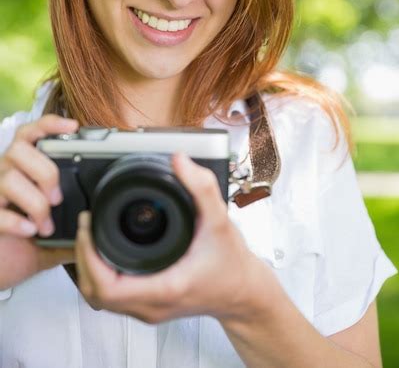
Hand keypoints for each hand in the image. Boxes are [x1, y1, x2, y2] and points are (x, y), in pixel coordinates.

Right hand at [0, 114, 78, 288]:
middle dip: (45, 172)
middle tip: (58, 198)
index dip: (49, 124)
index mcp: (22, 166)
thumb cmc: (27, 240)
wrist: (2, 266)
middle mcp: (4, 172)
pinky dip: (17, 221)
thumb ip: (76, 219)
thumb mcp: (57, 226)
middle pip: (19, 150)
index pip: (29, 133)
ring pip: (9, 179)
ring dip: (35, 203)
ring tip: (45, 224)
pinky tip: (29, 230)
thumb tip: (101, 219)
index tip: (72, 126)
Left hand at [75, 152, 262, 323]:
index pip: (107, 287)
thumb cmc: (232, 263)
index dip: (88, 256)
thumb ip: (202, 188)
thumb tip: (179, 161)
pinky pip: (114, 297)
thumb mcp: (220, 220)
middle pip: (96, 294)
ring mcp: (149, 309)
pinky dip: (102, 276)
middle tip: (86, 227)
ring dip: (89, 269)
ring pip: (101, 299)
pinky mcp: (150, 306)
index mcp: (165, 287)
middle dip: (82, 259)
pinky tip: (105, 252)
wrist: (244, 291)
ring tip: (90, 237)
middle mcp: (153, 304)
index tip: (88, 227)